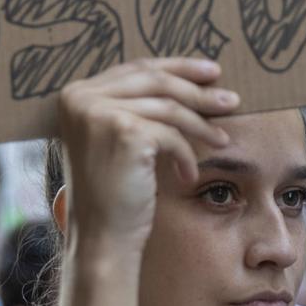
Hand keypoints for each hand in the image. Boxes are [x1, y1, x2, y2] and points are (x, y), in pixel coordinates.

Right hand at [55, 59, 235, 246]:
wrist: (102, 237)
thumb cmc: (113, 193)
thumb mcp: (118, 139)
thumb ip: (135, 105)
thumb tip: (191, 77)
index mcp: (74, 94)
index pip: (136, 69)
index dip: (177, 68)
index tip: (209, 72)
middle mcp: (80, 98)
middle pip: (154, 80)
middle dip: (197, 90)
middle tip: (232, 100)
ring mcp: (99, 113)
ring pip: (168, 106)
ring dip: (201, 124)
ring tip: (222, 139)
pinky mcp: (123, 132)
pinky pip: (171, 134)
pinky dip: (186, 154)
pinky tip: (188, 175)